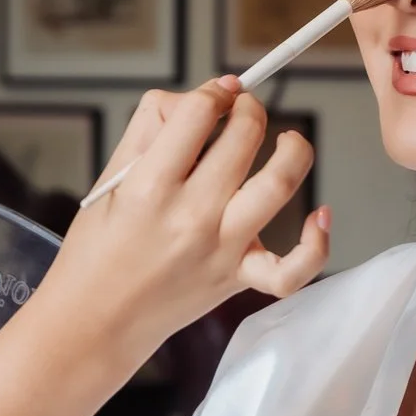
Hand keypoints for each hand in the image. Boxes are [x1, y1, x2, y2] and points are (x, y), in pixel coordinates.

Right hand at [34, 78, 328, 372]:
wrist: (94, 322)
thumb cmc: (97, 251)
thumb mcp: (108, 181)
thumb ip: (149, 131)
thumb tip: (198, 98)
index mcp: (150, 186)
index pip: (198, 113)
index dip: (213, 93)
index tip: (217, 95)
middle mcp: (191, 215)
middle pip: (244, 137)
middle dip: (248, 110)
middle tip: (242, 111)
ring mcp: (221, 249)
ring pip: (278, 184)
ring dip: (293, 150)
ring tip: (286, 140)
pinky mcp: (239, 278)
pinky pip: (292, 268)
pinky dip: (316, 243)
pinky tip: (320, 215)